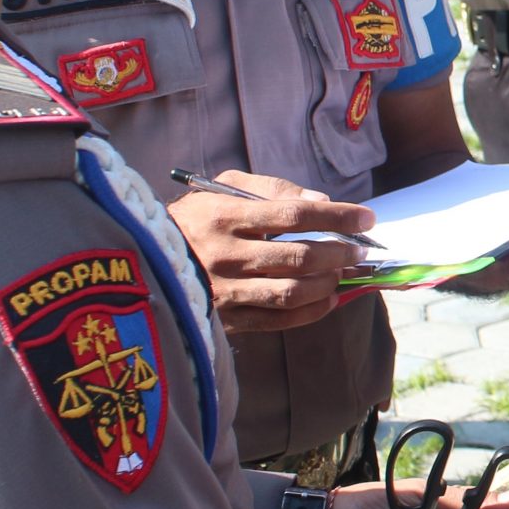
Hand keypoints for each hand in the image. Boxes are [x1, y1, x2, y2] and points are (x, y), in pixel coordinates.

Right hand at [167, 171, 374, 333]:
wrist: (142, 260)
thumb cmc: (194, 217)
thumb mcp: (223, 186)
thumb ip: (272, 189)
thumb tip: (320, 202)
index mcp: (224, 216)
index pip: (293, 215)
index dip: (337, 217)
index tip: (366, 217)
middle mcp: (225, 256)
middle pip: (299, 257)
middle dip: (340, 253)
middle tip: (360, 248)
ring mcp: (225, 292)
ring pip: (292, 293)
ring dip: (329, 283)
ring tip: (345, 272)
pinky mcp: (225, 320)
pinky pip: (277, 321)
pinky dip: (310, 313)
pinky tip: (329, 299)